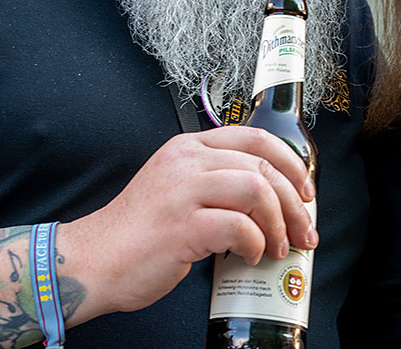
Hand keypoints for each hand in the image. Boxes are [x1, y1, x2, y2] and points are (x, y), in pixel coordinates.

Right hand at [57, 126, 317, 321]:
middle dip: (294, 202)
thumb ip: (215, 182)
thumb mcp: (176, 188)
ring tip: (276, 246)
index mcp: (188, 147)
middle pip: (263, 166)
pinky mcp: (181, 226)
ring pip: (256, 189)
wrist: (95, 261)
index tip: (305, 191)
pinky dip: (254, 244)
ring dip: (278, 223)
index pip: (255, 138)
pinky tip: (249, 256)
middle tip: (303, 231)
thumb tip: (270, 199)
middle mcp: (186, 161)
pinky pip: (239, 227)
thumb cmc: (139, 233)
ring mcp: (182, 191)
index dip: (291, 164)